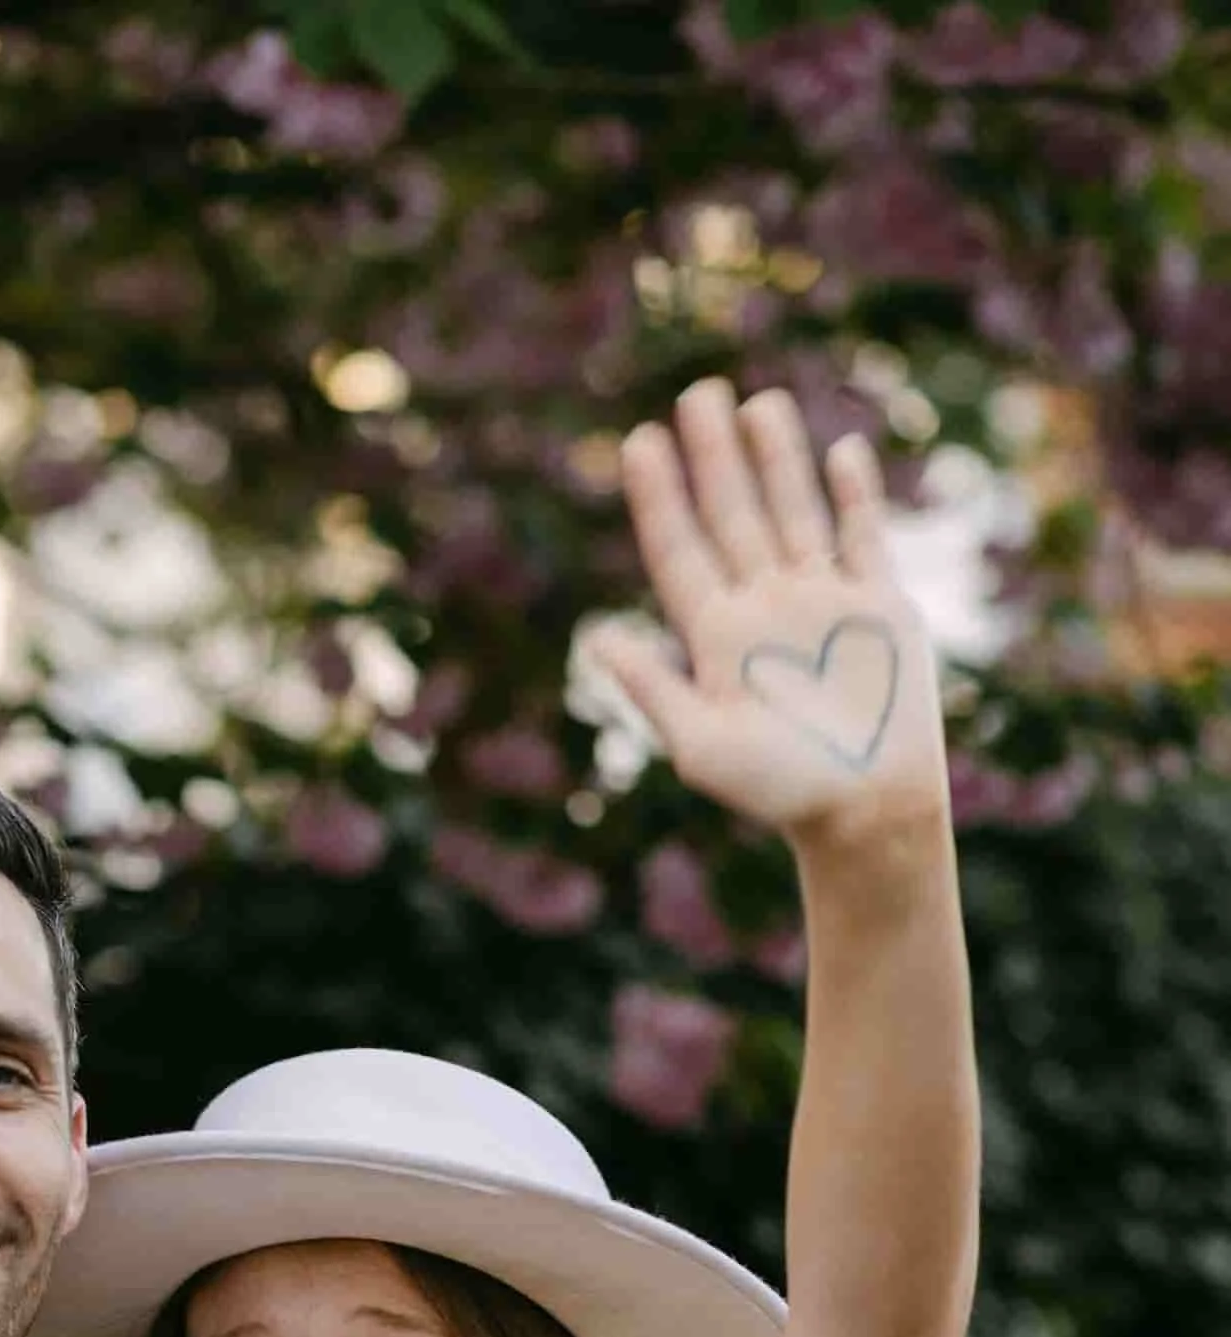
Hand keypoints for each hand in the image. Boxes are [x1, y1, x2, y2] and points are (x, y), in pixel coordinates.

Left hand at [588, 381, 946, 851]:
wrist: (866, 810)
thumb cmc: (778, 790)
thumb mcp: (701, 743)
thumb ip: (651, 687)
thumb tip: (592, 636)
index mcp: (716, 638)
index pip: (679, 550)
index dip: (659, 497)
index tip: (639, 441)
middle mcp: (764, 609)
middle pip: (732, 515)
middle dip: (713, 456)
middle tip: (696, 392)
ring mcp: (822, 601)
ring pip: (793, 511)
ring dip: (776, 459)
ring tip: (756, 404)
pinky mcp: (878, 606)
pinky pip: (862, 536)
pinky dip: (853, 495)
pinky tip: (840, 452)